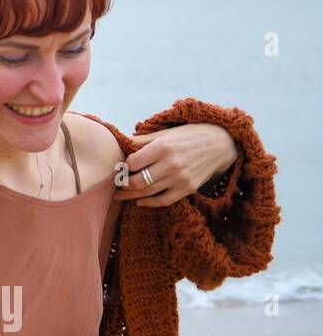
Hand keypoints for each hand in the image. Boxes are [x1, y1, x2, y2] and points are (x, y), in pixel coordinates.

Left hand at [114, 123, 238, 206]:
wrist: (221, 144)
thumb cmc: (189, 135)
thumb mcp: (165, 132)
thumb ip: (142, 140)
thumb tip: (120, 143)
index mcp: (163, 147)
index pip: (132, 162)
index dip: (122, 167)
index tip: (117, 168)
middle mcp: (171, 164)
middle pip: (137, 181)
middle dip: (122, 185)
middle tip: (114, 185)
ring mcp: (181, 178)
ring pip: (148, 192)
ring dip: (130, 196)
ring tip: (119, 196)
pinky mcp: (188, 189)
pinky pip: (164, 200)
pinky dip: (149, 203)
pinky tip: (138, 201)